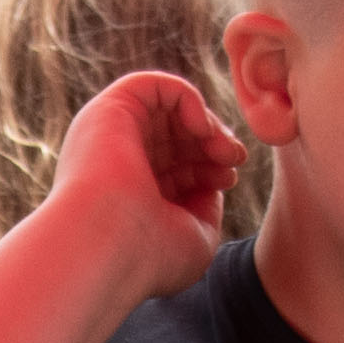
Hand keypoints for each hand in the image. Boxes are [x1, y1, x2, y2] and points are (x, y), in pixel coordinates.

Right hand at [44, 70, 247, 296]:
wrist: (108, 247)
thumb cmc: (149, 256)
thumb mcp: (194, 238)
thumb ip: (205, 206)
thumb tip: (213, 179)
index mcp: (131, 194)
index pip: (176, 164)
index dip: (210, 164)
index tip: (228, 179)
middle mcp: (117, 162)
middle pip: (176, 135)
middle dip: (213, 142)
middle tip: (235, 159)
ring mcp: (111, 136)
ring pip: (168, 110)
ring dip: (206, 122)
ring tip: (223, 148)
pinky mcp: (109, 111)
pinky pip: (155, 86)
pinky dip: (188, 98)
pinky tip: (201, 128)